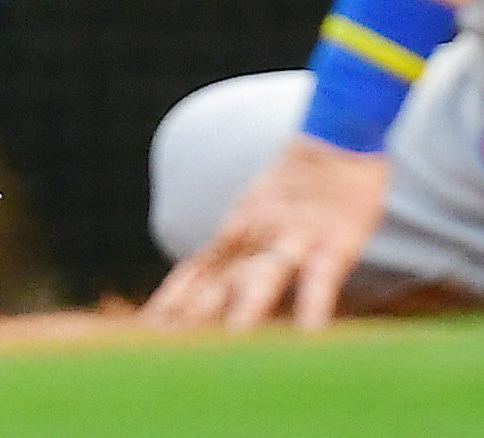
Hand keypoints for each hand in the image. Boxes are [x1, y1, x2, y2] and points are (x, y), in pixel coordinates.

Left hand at [145, 135, 387, 329]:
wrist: (338, 134)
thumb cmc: (297, 185)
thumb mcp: (255, 212)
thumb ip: (231, 253)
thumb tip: (202, 289)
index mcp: (237, 232)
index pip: (195, 271)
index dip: (171, 301)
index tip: (145, 332)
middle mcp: (257, 237)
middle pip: (219, 282)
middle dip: (193, 314)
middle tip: (166, 349)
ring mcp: (294, 239)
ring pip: (264, 277)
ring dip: (246, 309)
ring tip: (231, 342)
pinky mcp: (335, 242)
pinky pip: (321, 278)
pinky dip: (315, 305)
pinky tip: (310, 335)